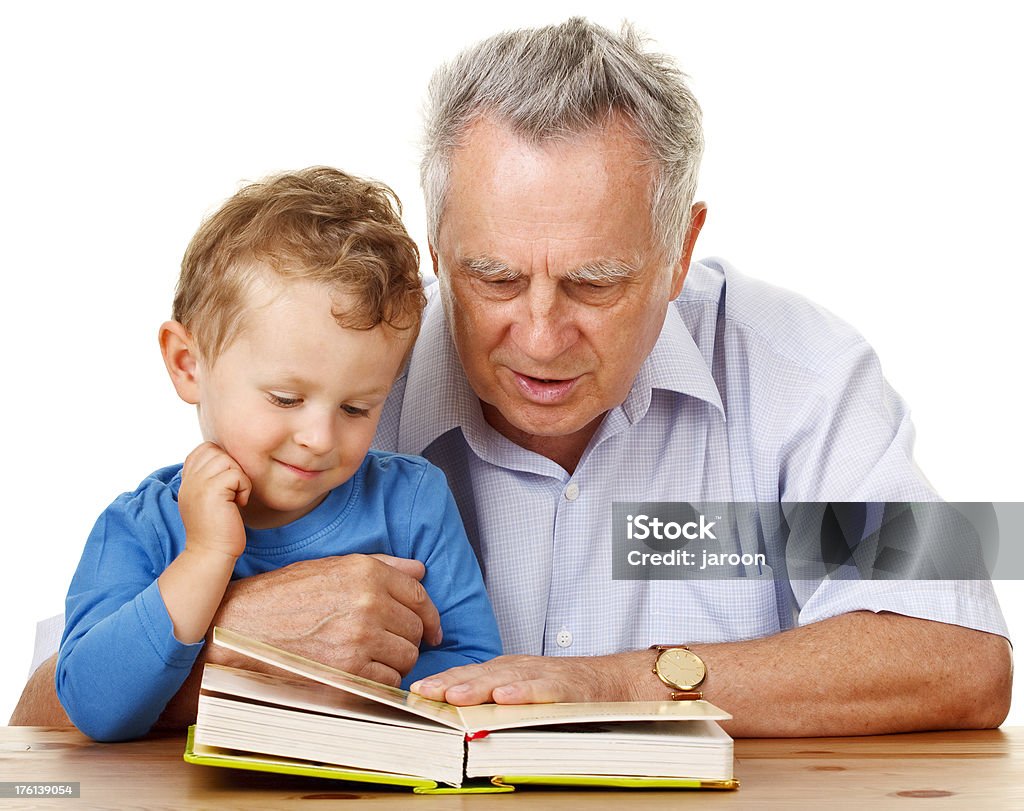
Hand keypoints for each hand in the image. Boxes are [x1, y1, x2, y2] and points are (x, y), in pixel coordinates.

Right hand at [178, 441, 250, 559]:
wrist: (211, 553)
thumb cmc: (218, 528)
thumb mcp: (208, 498)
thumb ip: (210, 477)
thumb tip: (228, 458)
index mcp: (187, 480)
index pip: (204, 449)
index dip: (221, 460)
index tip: (227, 484)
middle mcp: (189, 479)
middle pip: (216, 451)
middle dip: (232, 468)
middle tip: (232, 491)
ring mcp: (198, 484)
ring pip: (227, 460)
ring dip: (239, 478)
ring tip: (235, 497)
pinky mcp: (212, 490)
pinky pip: (236, 474)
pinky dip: (244, 487)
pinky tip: (238, 504)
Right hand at [209, 554, 442, 685]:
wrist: (236, 631)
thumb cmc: (279, 598)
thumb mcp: (329, 567)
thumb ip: (380, 567)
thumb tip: (419, 571)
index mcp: (366, 573)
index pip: (419, 597)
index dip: (430, 616)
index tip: (432, 630)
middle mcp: (368, 604)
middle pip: (415, 631)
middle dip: (405, 640)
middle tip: (384, 645)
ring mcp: (359, 642)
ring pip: (405, 659)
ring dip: (392, 663)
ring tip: (363, 658)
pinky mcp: (348, 676)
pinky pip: (386, 684)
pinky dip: (376, 683)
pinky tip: (354, 673)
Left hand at [410, 651, 650, 704]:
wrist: (613, 682)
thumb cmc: (565, 690)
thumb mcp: (525, 688)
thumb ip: (497, 697)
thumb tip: (457, 714)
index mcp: (509, 671)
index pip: (470, 674)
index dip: (444, 681)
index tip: (416, 692)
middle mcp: (522, 669)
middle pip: (482, 674)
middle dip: (451, 682)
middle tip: (425, 692)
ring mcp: (544, 677)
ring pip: (507, 680)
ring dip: (479, 687)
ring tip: (455, 696)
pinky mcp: (568, 688)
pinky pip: (543, 690)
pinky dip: (524, 693)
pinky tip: (506, 699)